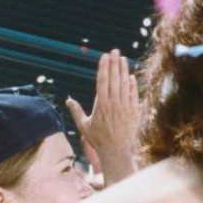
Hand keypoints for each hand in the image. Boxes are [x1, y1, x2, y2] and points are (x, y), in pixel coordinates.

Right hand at [66, 50, 142, 183]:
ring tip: (123, 58)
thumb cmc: (98, 139)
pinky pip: (134, 95)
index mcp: (101, 105)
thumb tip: (68, 100)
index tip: (104, 56)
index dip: (104, 67)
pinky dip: (133, 85)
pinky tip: (131, 76)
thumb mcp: (84, 126)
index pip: (102, 81)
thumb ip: (76, 112)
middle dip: (114, 63)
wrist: (116, 151)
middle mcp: (114, 103)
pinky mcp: (134, 112)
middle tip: (115, 51)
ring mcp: (125, 107)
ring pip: (125, 84)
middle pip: (114, 79)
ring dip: (124, 70)